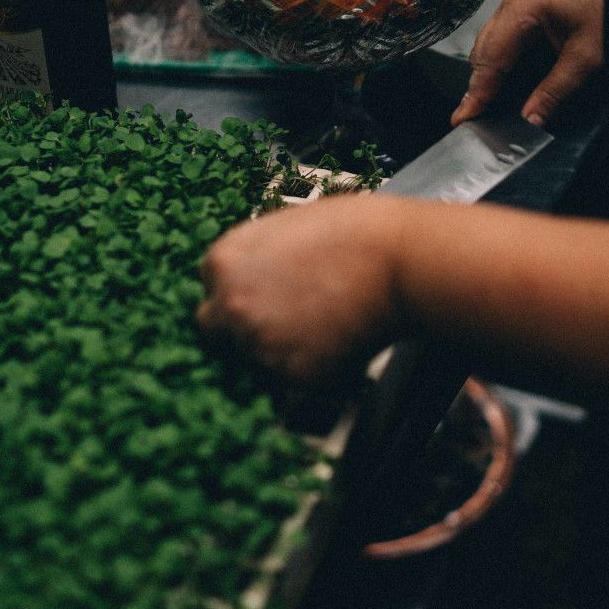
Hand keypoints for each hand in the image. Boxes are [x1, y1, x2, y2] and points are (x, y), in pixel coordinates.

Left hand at [196, 193, 410, 383]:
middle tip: (287, 323)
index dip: (239, 300)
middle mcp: (231, 307)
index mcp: (223, 262)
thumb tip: (253, 281)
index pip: (210, 297)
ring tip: (326, 325)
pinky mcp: (293, 374)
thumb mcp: (286, 228)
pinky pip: (296, 380)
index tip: (261, 302)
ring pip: (258, 361)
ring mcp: (259, 344)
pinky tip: (341, 339)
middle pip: (220, 335)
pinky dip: (316, 369)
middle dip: (246, 332)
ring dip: (283, 352)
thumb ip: (257, 261)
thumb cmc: (356, 233)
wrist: (399, 261)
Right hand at [452, 0, 607, 127]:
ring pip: (495, 42)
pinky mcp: (537, 3)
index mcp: (524, 6)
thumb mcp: (586, 60)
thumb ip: (553, 93)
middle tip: (474, 117)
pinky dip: (507, 60)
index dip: (477, 92)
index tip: (464, 118)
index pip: (490, 58)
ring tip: (489, 104)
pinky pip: (510, 35)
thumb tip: (529, 120)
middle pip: (485, 48)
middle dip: (480, 84)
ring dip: (492, 72)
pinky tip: (511, 81)